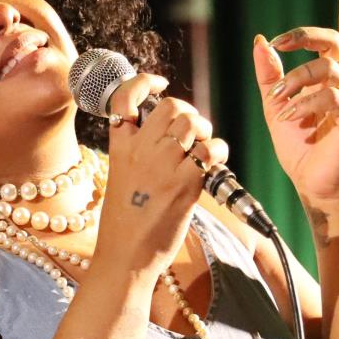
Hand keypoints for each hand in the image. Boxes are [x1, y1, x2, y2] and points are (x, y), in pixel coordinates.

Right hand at [91, 72, 229, 276]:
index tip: (159, 82)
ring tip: (203, 152)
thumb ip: (138, 152)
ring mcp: (161, 166)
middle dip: (189, 113)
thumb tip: (173, 136)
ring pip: (192, 123)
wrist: (124, 256)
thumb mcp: (121, 178)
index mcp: (120, 147)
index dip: (146, 82)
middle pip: (172, 106)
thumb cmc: (125, 223)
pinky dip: (218, 152)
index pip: (126, 97)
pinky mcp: (183, 184)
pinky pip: (209, 150)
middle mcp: (140, 150)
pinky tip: (213, 166)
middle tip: (193, 134)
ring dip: (205, 133)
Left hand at [253, 0, 338, 207]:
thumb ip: (269, 74)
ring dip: (296, 79)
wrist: (311, 183)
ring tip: (278, 101)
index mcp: (329, 77)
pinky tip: (291, 116)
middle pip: (336, 41)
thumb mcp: (274, 104)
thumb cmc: (297, 147)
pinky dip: (306, 102)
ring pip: (329, 67)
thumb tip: (261, 40)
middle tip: (280, 42)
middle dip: (307, 36)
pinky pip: (333, 96)